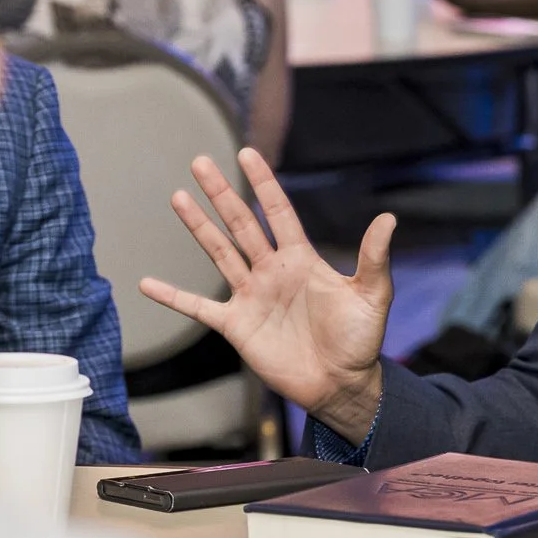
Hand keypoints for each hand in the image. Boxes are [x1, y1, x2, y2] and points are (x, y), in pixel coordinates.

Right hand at [138, 148, 395, 440]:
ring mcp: (251, 296)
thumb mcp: (372, 296)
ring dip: (199, 227)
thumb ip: (374, 258)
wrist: (341, 384)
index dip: (263, 184)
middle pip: (240, 224)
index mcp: (302, 259)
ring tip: (178, 197)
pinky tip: (147, 283)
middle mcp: (272, 271)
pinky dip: (174, 296)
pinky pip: (199, 308)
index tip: (247, 154)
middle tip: (200, 162)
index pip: (277, 212)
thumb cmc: (360, 340)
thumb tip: (389, 218)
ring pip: (219, 253)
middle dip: (221, 193)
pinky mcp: (237, 325)